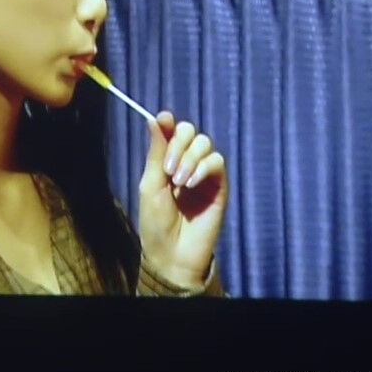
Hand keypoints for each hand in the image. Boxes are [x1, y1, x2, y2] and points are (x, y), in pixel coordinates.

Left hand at [137, 111, 228, 288]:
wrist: (172, 253)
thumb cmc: (156, 222)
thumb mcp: (151, 184)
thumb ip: (156, 152)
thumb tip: (156, 118)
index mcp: (167, 161)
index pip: (173, 131)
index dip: (169, 123)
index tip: (164, 120)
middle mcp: (187, 163)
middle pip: (190, 132)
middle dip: (178, 143)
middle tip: (168, 168)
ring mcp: (204, 174)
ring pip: (205, 144)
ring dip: (190, 158)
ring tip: (178, 181)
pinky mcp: (220, 186)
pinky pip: (217, 162)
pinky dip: (203, 168)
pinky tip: (190, 184)